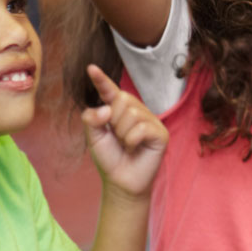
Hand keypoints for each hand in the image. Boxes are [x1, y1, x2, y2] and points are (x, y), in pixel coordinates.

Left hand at [81, 64, 167, 199]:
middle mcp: (136, 111)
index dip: (101, 80)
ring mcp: (150, 120)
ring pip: (131, 114)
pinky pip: (141, 128)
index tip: (91, 68)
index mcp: (118, 110)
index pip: (109, 91)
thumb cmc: (109, 158)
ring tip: (127, 145)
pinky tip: (135, 149)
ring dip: (122, 134)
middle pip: (122, 99)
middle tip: (117, 138)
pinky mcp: (160, 132)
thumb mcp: (93, 137)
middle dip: (112, 121)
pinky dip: (132, 141)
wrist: (120, 182)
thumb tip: (105, 108)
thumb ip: (92, 119)